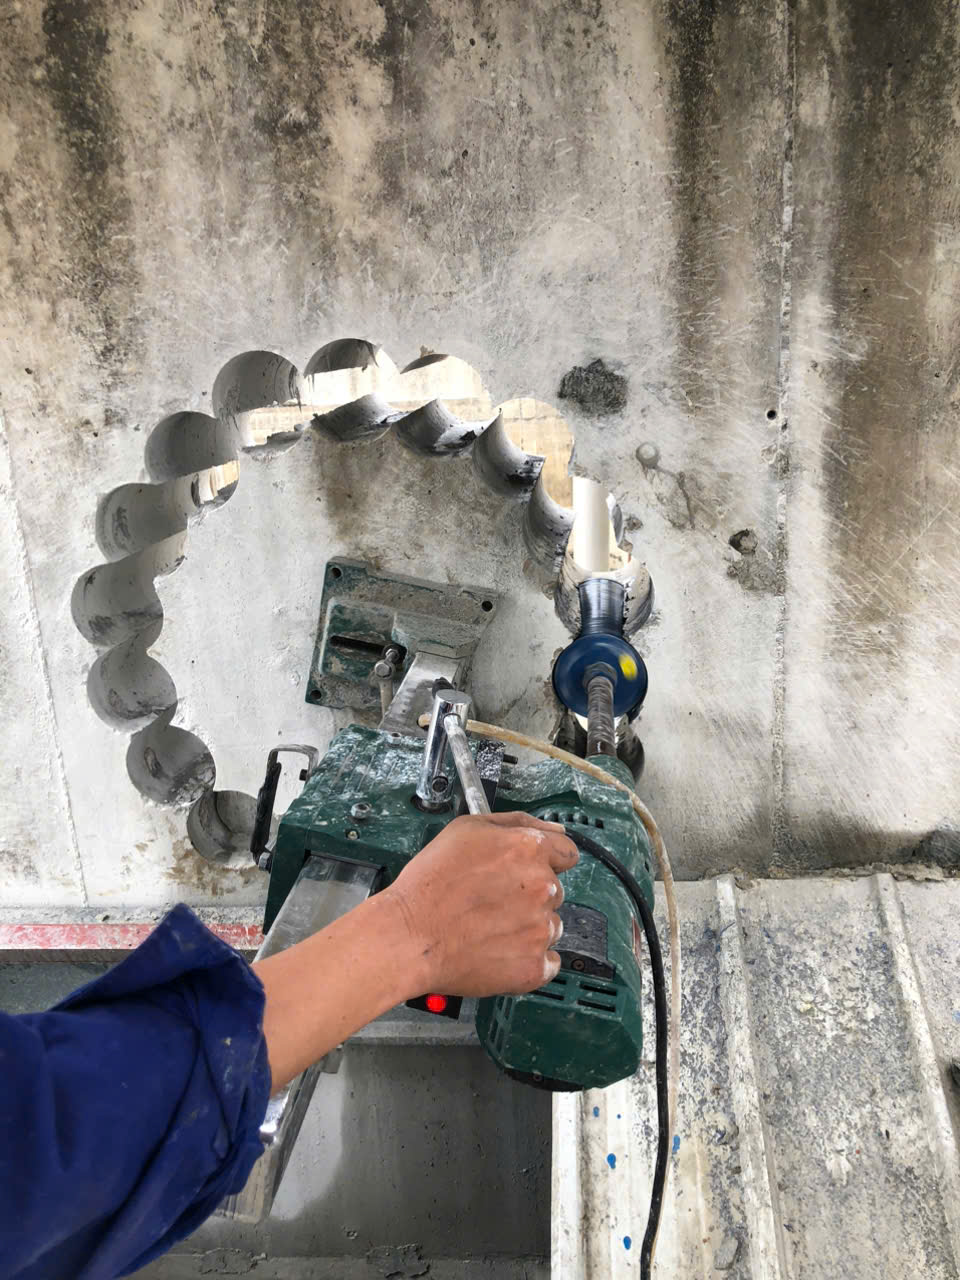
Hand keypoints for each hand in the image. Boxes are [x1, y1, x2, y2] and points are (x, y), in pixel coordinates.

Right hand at [383, 812, 579, 997]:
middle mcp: (543, 888)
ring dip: (529, 927)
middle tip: (493, 900)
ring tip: (489, 927)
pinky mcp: (533, 966)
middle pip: (555, 890)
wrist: (408, 935)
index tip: (528, 871)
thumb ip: (517, 822)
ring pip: (550, 926)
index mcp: (529, 850)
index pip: (567, 852)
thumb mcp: (466, 829)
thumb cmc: (430, 884)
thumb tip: (554, 829)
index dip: (546, 860)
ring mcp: (541, 929)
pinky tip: (500, 951)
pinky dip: (529, 960)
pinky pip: (548, 962)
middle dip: (531, 894)